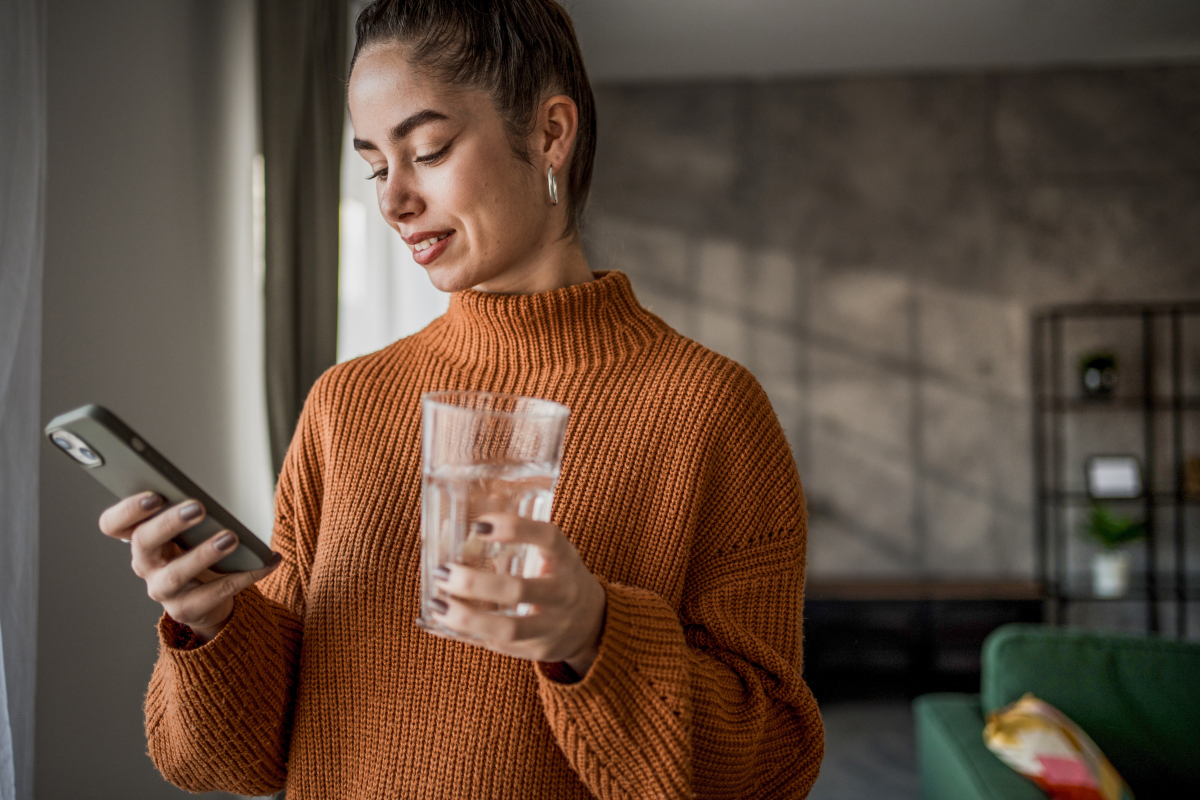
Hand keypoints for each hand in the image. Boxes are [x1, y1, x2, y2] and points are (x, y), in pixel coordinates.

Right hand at [98, 492, 281, 642]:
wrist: (208, 599)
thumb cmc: (196, 552)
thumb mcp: (189, 532)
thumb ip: (188, 514)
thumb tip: (204, 498)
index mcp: (140, 537)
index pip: (113, 524)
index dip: (128, 510)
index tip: (154, 495)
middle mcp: (145, 564)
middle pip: (143, 542)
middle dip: (169, 523)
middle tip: (198, 508)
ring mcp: (162, 590)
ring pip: (175, 574)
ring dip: (204, 554)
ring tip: (231, 538)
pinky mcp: (186, 610)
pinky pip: (215, 592)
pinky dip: (245, 575)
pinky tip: (267, 561)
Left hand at [426, 514, 606, 675]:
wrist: (593, 622)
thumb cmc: (558, 576)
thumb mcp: (551, 553)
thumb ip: (517, 541)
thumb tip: (454, 525)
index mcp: (565, 559)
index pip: (547, 538)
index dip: (514, 529)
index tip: (478, 526)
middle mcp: (564, 592)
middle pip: (518, 590)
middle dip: (473, 583)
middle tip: (443, 572)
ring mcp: (554, 626)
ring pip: (508, 628)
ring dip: (466, 618)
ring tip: (437, 604)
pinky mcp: (540, 650)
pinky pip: (500, 645)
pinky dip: (471, 633)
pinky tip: (450, 622)